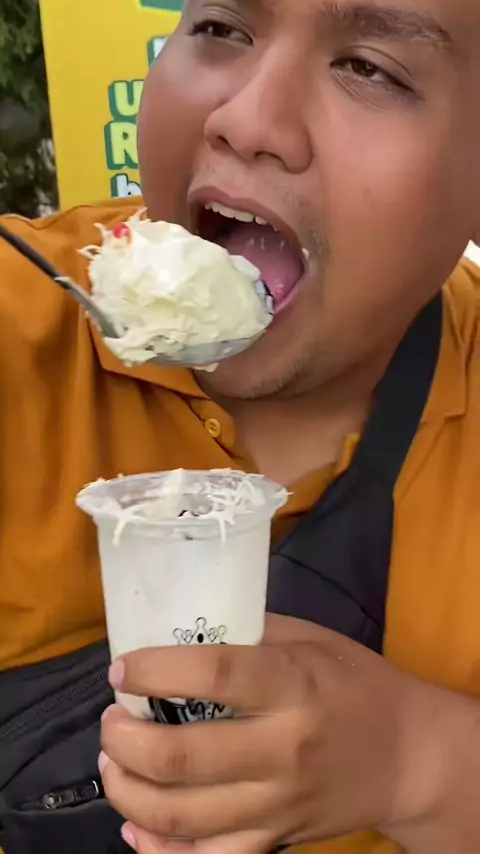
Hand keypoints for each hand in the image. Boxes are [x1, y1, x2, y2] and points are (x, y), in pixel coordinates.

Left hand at [99, 615, 454, 853]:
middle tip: (112, 720)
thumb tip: (183, 629)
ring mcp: (277, 804)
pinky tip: (136, 828)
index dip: (154, 670)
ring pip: (182, 816)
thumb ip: (250, 632)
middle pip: (182, 757)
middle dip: (124, 740)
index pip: (211, 673)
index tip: (122, 667)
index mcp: (292, 686)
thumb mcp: (311, 639)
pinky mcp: (276, 841)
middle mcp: (282, 750)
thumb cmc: (357, 685)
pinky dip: (160, 852)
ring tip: (114, 764)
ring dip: (128, 791)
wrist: (409, 756)